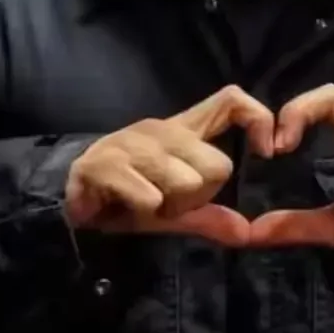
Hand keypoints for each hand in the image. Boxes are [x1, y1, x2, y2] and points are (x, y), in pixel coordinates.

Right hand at [65, 85, 273, 245]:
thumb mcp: (175, 209)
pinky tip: (129, 209)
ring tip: (150, 205)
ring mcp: (131, 142)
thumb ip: (210, 217)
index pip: (231, 100)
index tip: (268, 152)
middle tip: (172, 203)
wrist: (65, 202)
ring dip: (171, 206)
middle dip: (201, 196)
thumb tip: (246, 232)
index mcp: (183, 129)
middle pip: (217, 163)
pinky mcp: (103, 163)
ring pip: (187, 181)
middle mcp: (161, 128)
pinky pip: (150, 197)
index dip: (258, 118)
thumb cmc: (127, 199)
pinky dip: (146, 211)